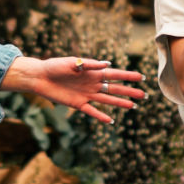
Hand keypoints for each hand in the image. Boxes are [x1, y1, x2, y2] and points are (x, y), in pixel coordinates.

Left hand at [1, 56, 146, 123]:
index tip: (141, 78)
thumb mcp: (71, 62)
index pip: (114, 74)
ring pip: (107, 100)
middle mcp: (92, 83)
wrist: (40, 77)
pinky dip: (101, 116)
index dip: (127, 76)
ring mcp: (86, 95)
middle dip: (129, 91)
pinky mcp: (78, 104)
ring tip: (133, 106)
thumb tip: (106, 64)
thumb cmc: (55, 66)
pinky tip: (111, 120)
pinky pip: (92, 111)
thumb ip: (88, 64)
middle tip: (143, 95)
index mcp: (93, 71)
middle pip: (114, 88)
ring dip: (119, 103)